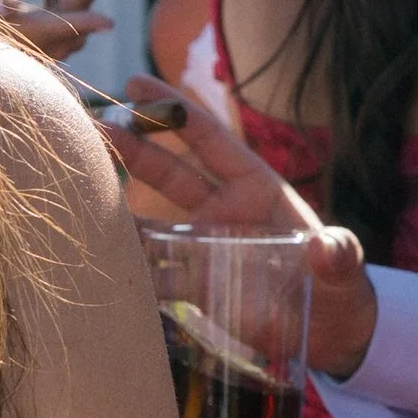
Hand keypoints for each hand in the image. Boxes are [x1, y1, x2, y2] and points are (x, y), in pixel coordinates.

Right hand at [94, 76, 379, 379]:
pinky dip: (124, 262)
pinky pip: (151, 268)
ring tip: (75, 186)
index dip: (174, 111)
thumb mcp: (343, 270)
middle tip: (89, 127)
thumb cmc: (339, 290)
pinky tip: (91, 254)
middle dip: (130, 147)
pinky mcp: (193, 282)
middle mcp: (223, 210)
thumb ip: (339, 256)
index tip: (136, 83)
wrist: (328, 334)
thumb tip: (331, 248)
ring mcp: (203, 244)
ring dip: (115, 203)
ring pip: (150, 217)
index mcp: (257, 189)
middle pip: (168, 170)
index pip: (209, 140)